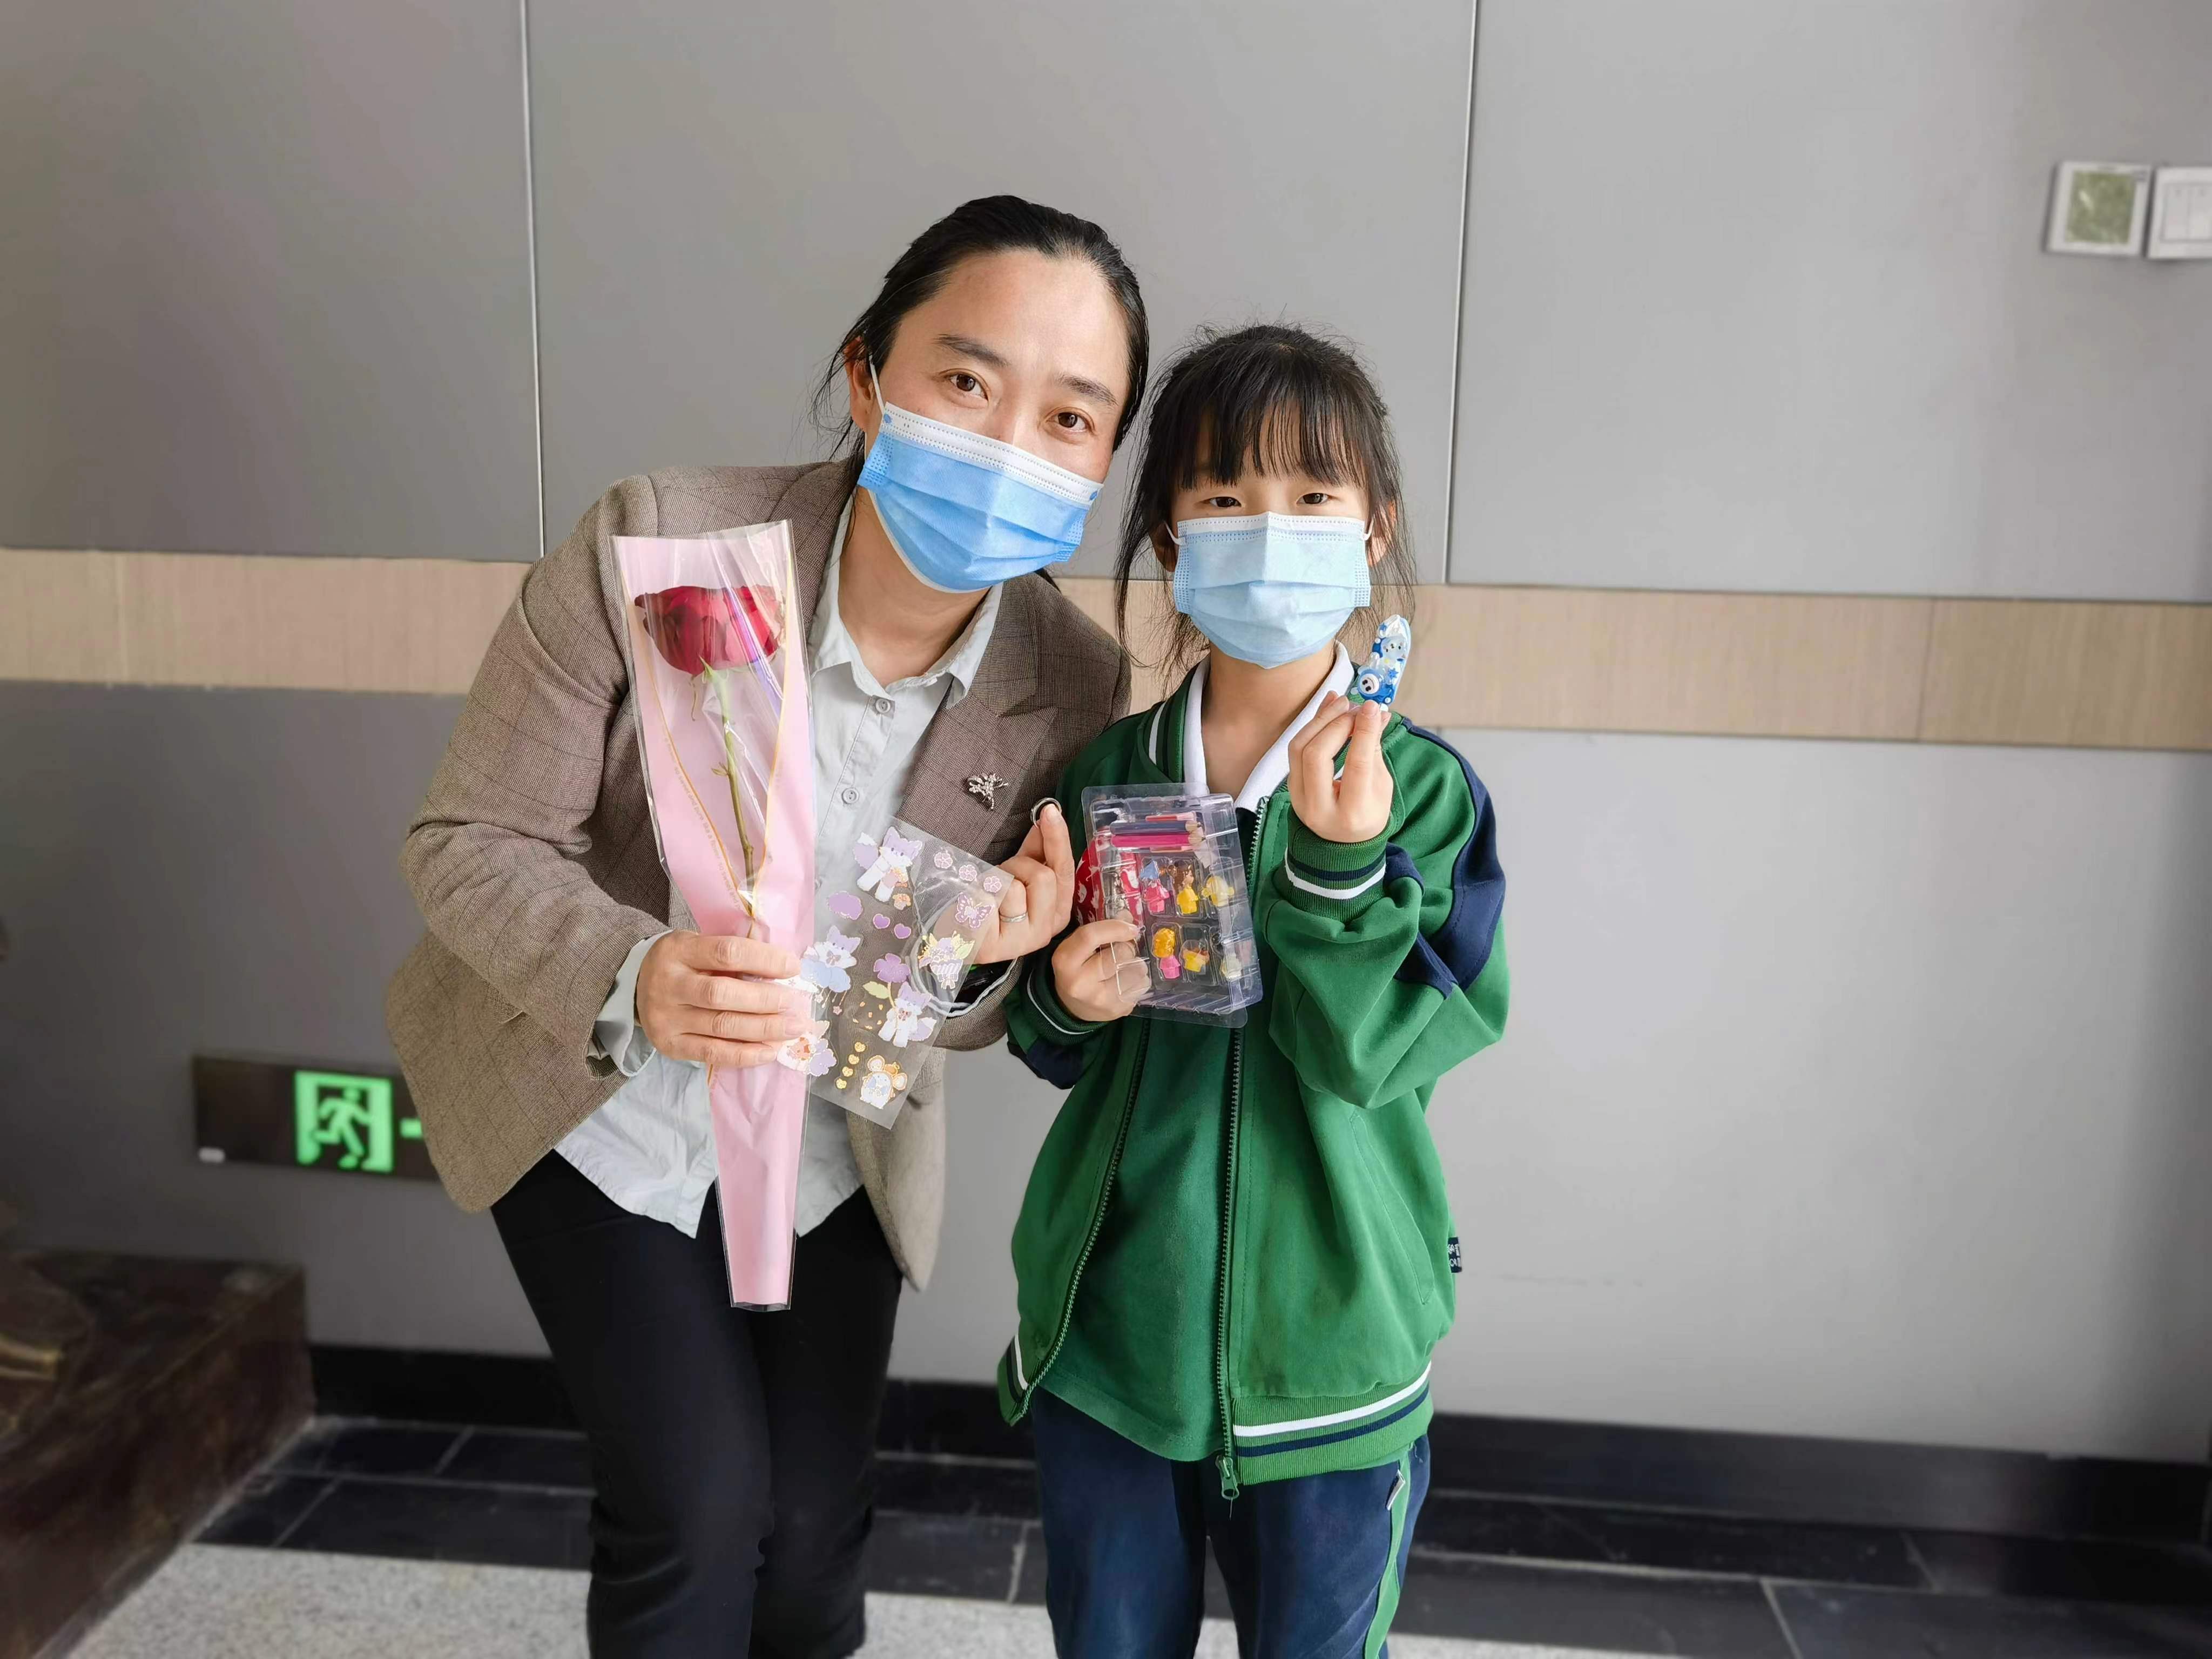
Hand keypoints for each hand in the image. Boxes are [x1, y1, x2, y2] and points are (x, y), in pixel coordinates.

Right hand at [635, 931, 808, 1068]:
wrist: (637, 987)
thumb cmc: (683, 963)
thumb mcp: (699, 944)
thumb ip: (734, 951)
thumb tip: (784, 964)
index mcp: (678, 950)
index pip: (727, 952)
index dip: (764, 960)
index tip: (793, 968)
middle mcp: (668, 984)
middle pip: (723, 994)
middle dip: (766, 1000)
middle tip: (796, 1004)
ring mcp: (666, 1018)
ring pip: (721, 1026)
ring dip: (764, 1029)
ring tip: (793, 1028)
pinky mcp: (670, 1045)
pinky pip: (713, 1053)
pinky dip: (745, 1054)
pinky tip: (771, 1051)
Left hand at [973, 801, 1077, 964]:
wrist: (955, 936)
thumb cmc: (989, 905)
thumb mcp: (1017, 874)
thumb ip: (1036, 850)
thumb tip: (1049, 816)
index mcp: (1057, 913)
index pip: (1064, 872)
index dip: (1058, 840)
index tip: (1049, 811)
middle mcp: (1045, 932)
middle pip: (1043, 876)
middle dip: (1017, 866)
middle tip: (1000, 875)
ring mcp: (1020, 943)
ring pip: (1014, 888)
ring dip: (994, 882)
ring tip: (986, 896)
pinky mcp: (992, 946)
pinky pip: (985, 900)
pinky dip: (974, 896)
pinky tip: (972, 910)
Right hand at [1051, 919, 1145, 1023]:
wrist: (1070, 1007)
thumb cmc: (1077, 969)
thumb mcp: (1077, 947)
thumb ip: (1099, 930)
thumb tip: (1128, 917)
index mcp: (1066, 961)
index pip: (1091, 936)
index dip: (1115, 927)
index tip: (1130, 927)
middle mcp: (1081, 982)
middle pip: (1120, 954)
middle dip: (1128, 948)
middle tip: (1124, 949)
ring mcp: (1100, 1000)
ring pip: (1136, 971)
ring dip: (1136, 965)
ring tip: (1126, 967)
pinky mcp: (1117, 1010)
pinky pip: (1141, 987)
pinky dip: (1138, 981)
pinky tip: (1127, 982)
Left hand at [1287, 693, 1392, 843]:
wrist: (1341, 843)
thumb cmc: (1368, 812)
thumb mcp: (1382, 787)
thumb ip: (1375, 751)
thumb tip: (1375, 713)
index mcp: (1352, 814)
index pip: (1356, 766)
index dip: (1362, 732)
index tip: (1371, 707)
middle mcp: (1319, 808)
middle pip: (1317, 755)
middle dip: (1337, 724)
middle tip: (1356, 706)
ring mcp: (1298, 797)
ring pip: (1299, 748)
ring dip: (1321, 719)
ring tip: (1342, 702)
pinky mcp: (1290, 784)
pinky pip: (1296, 748)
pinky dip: (1312, 724)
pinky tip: (1329, 708)